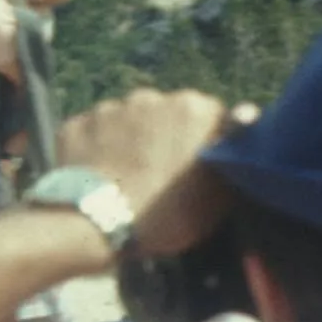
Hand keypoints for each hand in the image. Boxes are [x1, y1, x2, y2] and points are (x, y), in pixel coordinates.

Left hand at [58, 89, 238, 255]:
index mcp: (194, 108)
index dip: (205, 142)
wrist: (94, 224)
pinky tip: (99, 175)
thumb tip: (244, 119)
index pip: (211, 117)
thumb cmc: (165, 214)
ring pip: (128, 121)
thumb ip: (230, 156)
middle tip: (159, 173)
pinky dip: (98, 148)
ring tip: (125, 175)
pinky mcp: (76, 122)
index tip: (196, 168)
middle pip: (166, 114)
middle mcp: (151, 96)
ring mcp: (109, 107)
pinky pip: (95, 132)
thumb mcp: (216, 197)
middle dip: (165, 136)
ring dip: (130, 139)